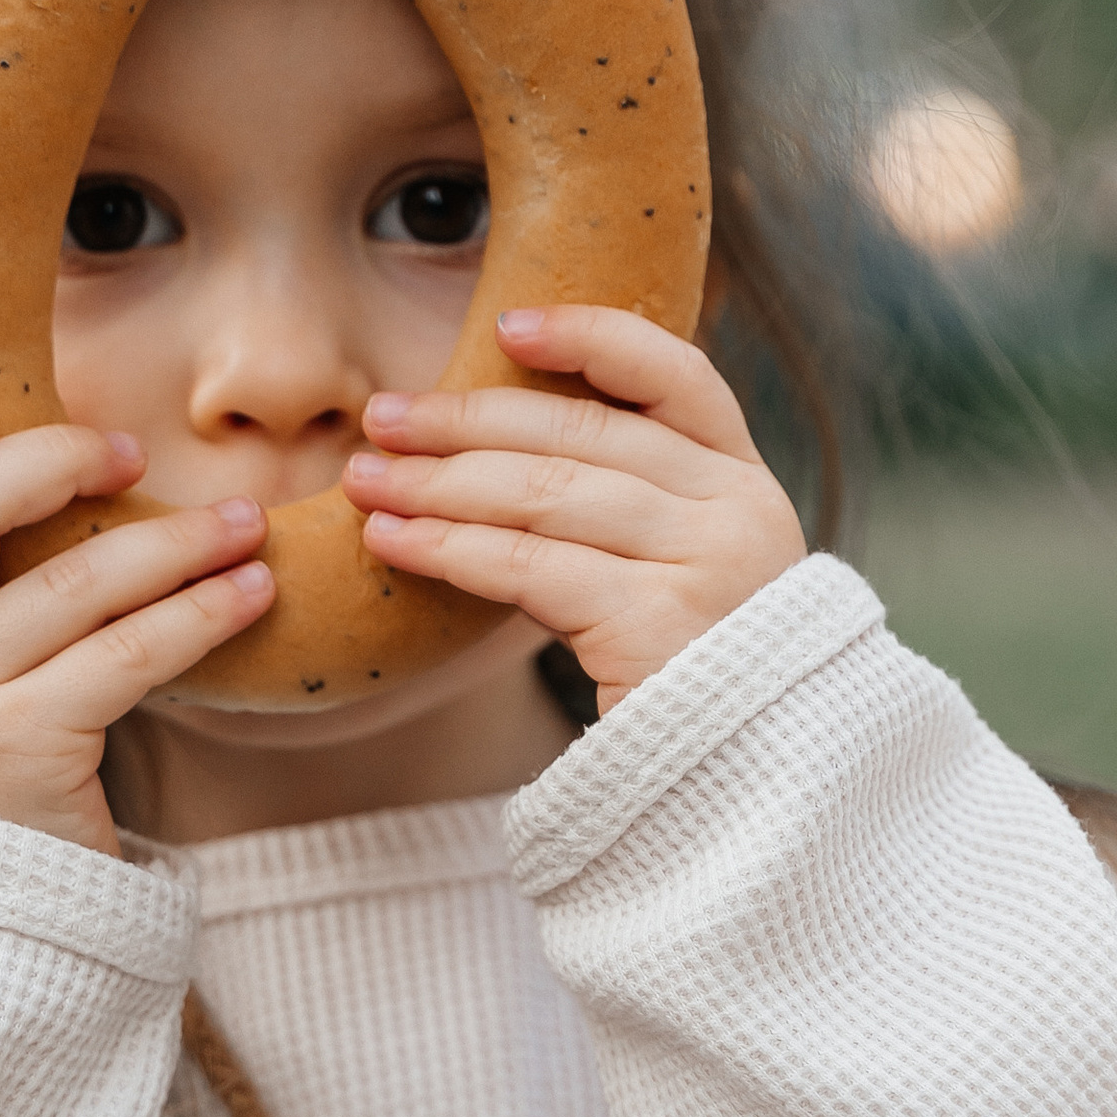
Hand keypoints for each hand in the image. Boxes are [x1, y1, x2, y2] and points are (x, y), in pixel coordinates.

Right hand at [0, 393, 272, 854]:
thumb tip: (44, 456)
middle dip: (50, 463)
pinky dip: (200, 613)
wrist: (5, 919)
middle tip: (131, 451)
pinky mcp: (21, 752)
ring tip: (246, 523)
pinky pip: (126, 654)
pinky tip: (253, 594)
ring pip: (68, 584)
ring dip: (173, 542)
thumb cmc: (1, 765)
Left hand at [340, 306, 805, 713]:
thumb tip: (491, 445)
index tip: (506, 326)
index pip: (677, 375)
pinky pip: (531, 568)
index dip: (591, 336)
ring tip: (367, 481)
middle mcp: (739, 511)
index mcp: (745, 481)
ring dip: (439, 483)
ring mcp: (706, 566)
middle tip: (381, 419)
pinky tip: (397, 542)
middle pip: (584, 435)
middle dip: (468, 421)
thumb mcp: (684, 569)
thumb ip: (630, 502)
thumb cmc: (691, 675)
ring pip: (546, 496)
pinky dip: (451, 548)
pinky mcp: (660, 627)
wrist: (750, 790)